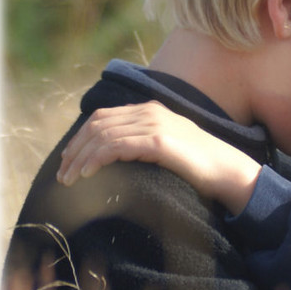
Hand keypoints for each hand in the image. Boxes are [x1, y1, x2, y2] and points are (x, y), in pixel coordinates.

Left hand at [57, 102, 261, 214]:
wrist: (228, 170)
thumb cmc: (199, 165)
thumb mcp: (167, 147)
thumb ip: (143, 142)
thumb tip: (114, 157)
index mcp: (150, 109)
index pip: (103, 117)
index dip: (80, 138)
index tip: (68, 161)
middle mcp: (150, 111)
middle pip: (97, 125)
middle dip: (75, 150)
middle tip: (62, 175)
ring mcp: (155, 124)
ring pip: (103, 136)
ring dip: (80, 159)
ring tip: (69, 180)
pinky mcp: (159, 141)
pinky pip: (116, 146)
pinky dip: (96, 159)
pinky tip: (88, 174)